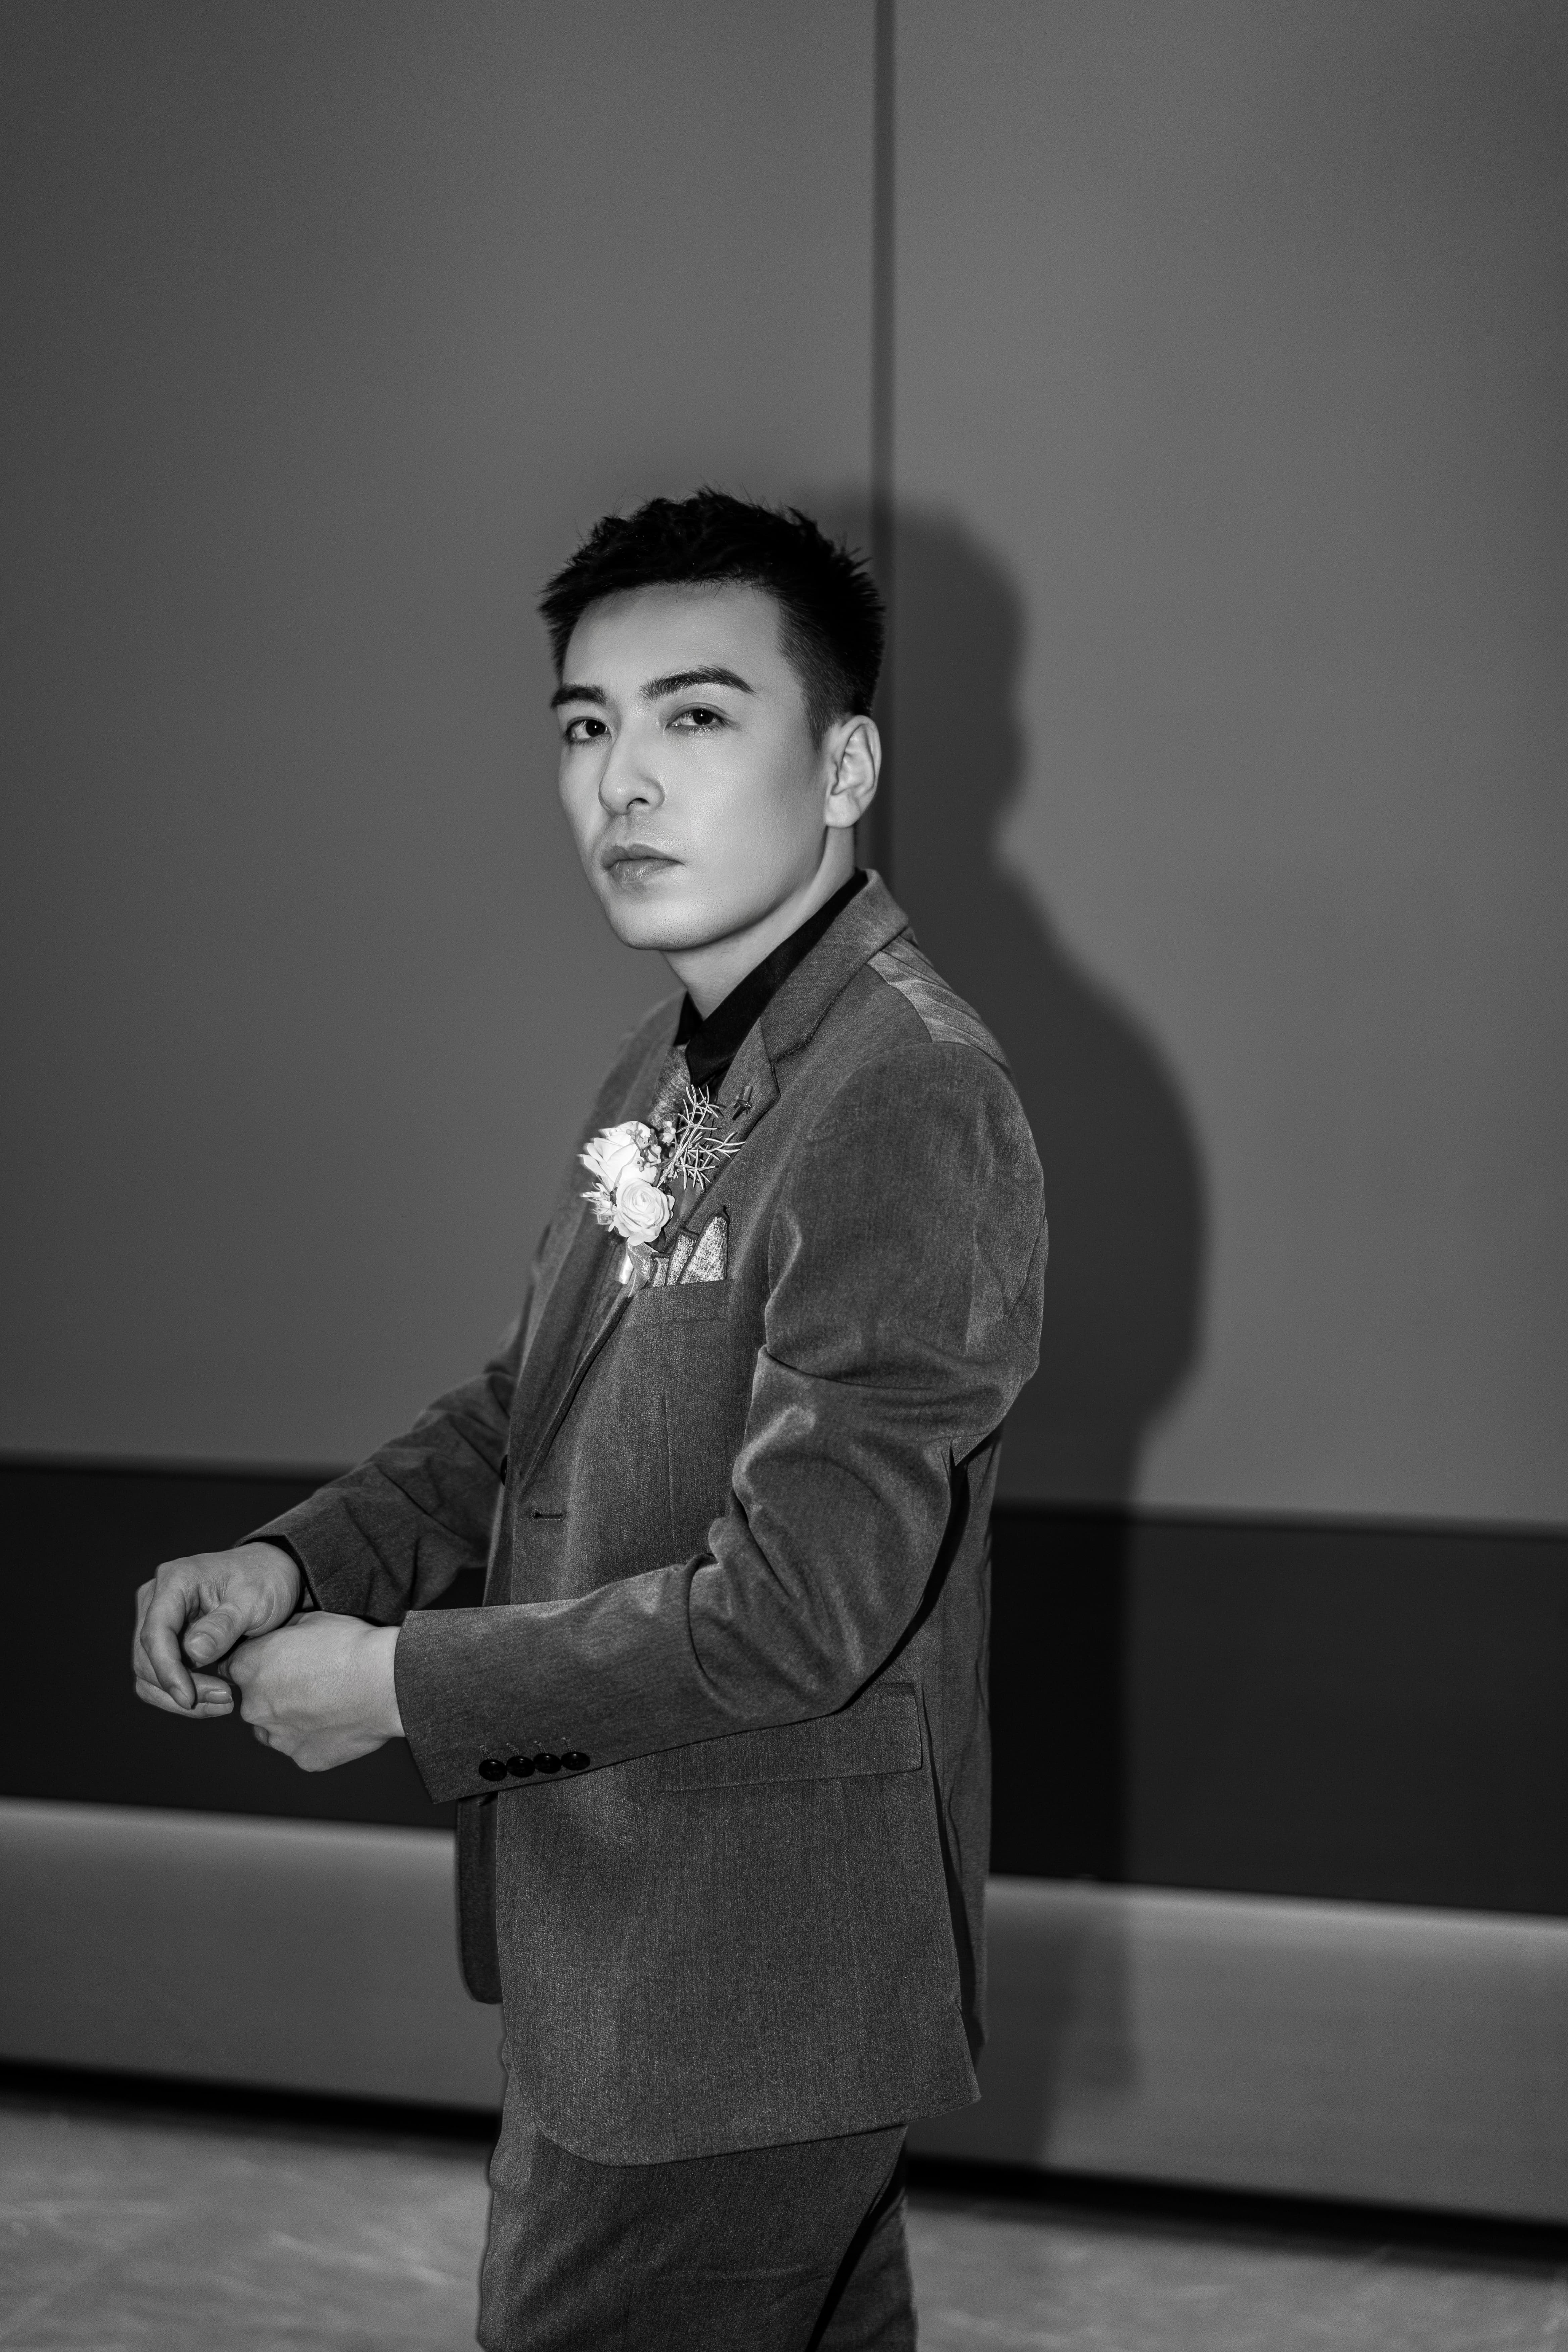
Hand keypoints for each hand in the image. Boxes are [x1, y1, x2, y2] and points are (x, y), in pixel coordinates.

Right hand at [133, 1542, 300, 1716]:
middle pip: (147, 1657)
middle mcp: (157, 1599)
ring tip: (223, 1703)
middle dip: (179, 1687)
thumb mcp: (255, 1600)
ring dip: (178, 1696)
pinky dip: (182, 1690)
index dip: (167, 1670)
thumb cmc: (265, 1579)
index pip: (156, 1632)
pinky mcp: (165, 1637)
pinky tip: (213, 1698)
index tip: (188, 1699)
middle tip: (225, 1701)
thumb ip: (225, 1625)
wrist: (271, 1572)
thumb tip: (193, 1653)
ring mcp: (158, 1618)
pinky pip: (160, 1673)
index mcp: (175, 1580)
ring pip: (148, 1672)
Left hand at [229, 1613, 403, 1771]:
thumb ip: (284, 1635)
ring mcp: (278, 1737)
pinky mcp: (303, 1758)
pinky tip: (337, 1720)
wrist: (385, 1682)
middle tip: (308, 1682)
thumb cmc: (351, 1647)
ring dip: (291, 1718)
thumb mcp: (311, 1621)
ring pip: (274, 1728)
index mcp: (250, 1667)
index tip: (275, 1662)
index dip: (256, 1663)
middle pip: (254, 1701)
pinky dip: (314, 1737)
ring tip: (325, 1703)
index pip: (233, 1668)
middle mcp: (254, 1707)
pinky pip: (301, 1747)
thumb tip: (281, 1639)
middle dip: (274, 1693)